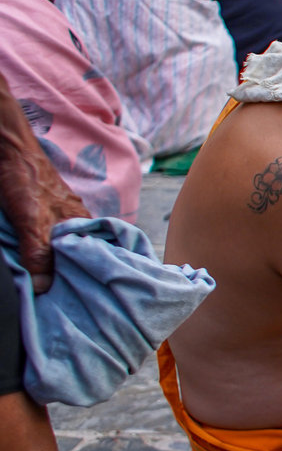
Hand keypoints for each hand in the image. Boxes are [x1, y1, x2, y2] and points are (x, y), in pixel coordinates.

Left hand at [0, 99, 88, 294]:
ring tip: (51, 292)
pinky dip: (41, 259)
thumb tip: (45, 288)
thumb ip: (40, 252)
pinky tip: (34, 269)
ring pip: (63, 253)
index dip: (99, 278)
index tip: (93, 300)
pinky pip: (47, 245)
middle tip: (67, 302)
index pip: (103, 258)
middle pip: (82, 259)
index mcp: (85, 224)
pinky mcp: (41, 219)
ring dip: (55, 271)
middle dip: (75, 279)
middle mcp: (77, 224)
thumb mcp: (32, 220)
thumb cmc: (25, 179)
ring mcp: (59, 220)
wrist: (7, 148)